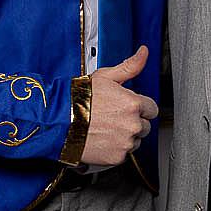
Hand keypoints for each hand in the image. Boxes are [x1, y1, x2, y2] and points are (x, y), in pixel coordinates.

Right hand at [79, 45, 158, 165]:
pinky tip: (101, 139)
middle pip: (144, 126)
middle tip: (112, 117)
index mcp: (134, 104)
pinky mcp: (116, 157)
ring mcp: (125, 142)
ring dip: (125, 136)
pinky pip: (123, 153)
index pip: (151, 109)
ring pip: (134, 141)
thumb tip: (144, 52)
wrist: (58, 121)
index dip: (139, 107)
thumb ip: (130, 66)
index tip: (126, 107)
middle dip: (132, 122)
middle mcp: (133, 124)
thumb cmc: (78, 98)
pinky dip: (115, 149)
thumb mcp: (105, 76)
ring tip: (105, 128)